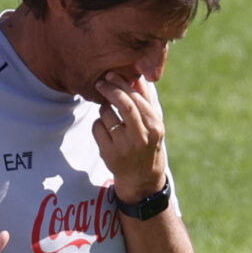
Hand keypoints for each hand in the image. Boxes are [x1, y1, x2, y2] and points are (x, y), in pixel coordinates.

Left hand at [92, 72, 167, 201]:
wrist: (142, 178)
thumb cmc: (148, 142)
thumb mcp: (154, 123)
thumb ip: (146, 100)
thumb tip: (136, 77)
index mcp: (155, 126)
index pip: (136, 99)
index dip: (121, 84)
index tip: (110, 75)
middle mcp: (141, 136)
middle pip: (123, 104)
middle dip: (110, 90)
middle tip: (100, 83)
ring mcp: (124, 146)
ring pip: (106, 115)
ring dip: (103, 108)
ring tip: (109, 113)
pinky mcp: (109, 154)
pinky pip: (97, 128)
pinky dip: (98, 123)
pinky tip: (106, 129)